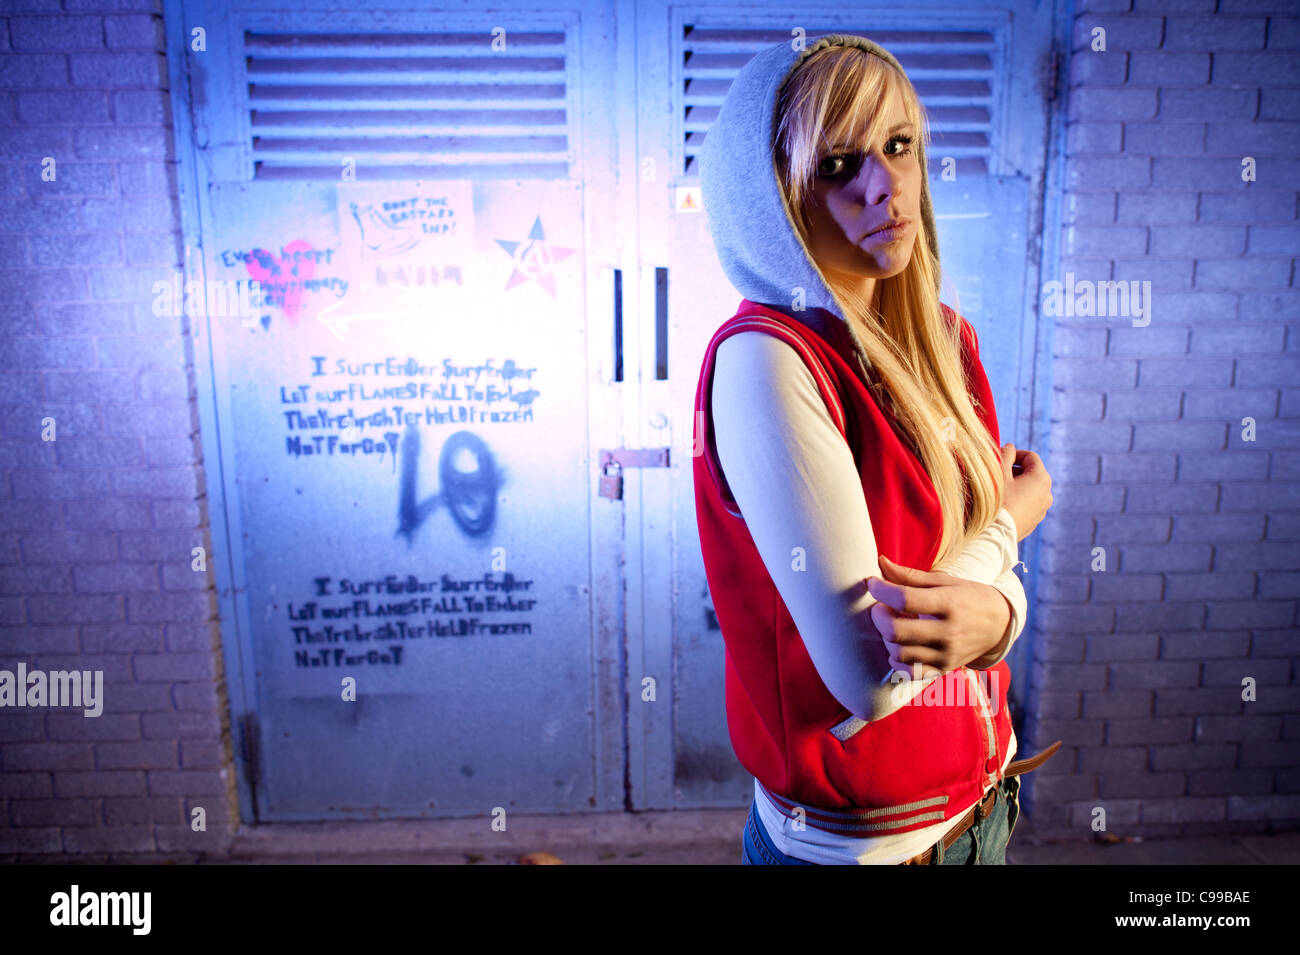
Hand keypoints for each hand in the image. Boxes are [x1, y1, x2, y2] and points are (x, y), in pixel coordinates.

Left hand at [866, 555, 1012, 678]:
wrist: (999, 624)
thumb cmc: (967, 597)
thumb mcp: (944, 581)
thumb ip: (909, 575)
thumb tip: (880, 563)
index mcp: (949, 603)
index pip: (904, 598)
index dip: (880, 590)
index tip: (873, 584)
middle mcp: (948, 632)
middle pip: (896, 630)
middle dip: (878, 616)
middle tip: (881, 607)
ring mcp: (946, 655)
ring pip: (899, 653)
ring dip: (886, 637)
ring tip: (893, 623)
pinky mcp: (944, 669)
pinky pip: (910, 672)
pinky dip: (897, 660)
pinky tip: (900, 644)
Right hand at [1000, 443, 1052, 541]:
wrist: (996, 533)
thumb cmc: (997, 501)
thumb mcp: (999, 473)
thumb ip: (1005, 455)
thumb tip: (1009, 446)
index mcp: (1041, 478)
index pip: (1030, 457)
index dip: (1014, 454)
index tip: (1000, 458)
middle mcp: (1047, 493)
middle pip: (1032, 473)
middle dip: (1015, 471)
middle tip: (997, 474)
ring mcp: (1043, 509)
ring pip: (1030, 489)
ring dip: (1017, 486)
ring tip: (999, 490)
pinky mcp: (1035, 521)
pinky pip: (1028, 504)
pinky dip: (1018, 500)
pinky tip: (1003, 505)